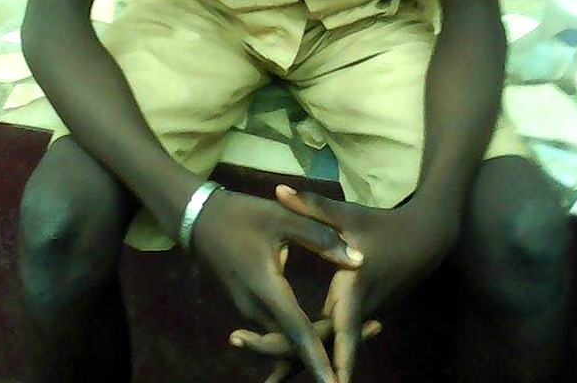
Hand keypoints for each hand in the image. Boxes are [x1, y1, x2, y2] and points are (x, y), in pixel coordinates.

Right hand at [191, 188, 363, 382]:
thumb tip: (357, 261)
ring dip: (319, 340)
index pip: (298, 333)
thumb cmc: (240, 215)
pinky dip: (301, 335)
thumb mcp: (282, 217)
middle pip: (297, 342)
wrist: (197, 218)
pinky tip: (321, 332)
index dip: (319, 360)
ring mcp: (251, 310)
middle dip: (332, 345)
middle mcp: (257, 309)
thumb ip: (320, 237)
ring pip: (287, 339)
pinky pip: (278, 330)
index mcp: (267, 289)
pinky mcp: (250, 306)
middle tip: (378, 327)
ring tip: (363, 327)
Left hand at [230, 185, 458, 382]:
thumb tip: (278, 189)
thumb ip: (311, 205)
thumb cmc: (383, 226)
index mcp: (353, 290)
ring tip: (272, 379)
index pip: (342, 332)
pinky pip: (335, 337)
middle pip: (327, 346)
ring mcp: (360, 316)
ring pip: (331, 345)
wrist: (423, 239)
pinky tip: (293, 358)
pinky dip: (315, 347)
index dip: (334, 360)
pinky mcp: (359, 314)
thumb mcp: (347, 214)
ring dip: (304, 358)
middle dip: (298, 361)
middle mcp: (358, 311)